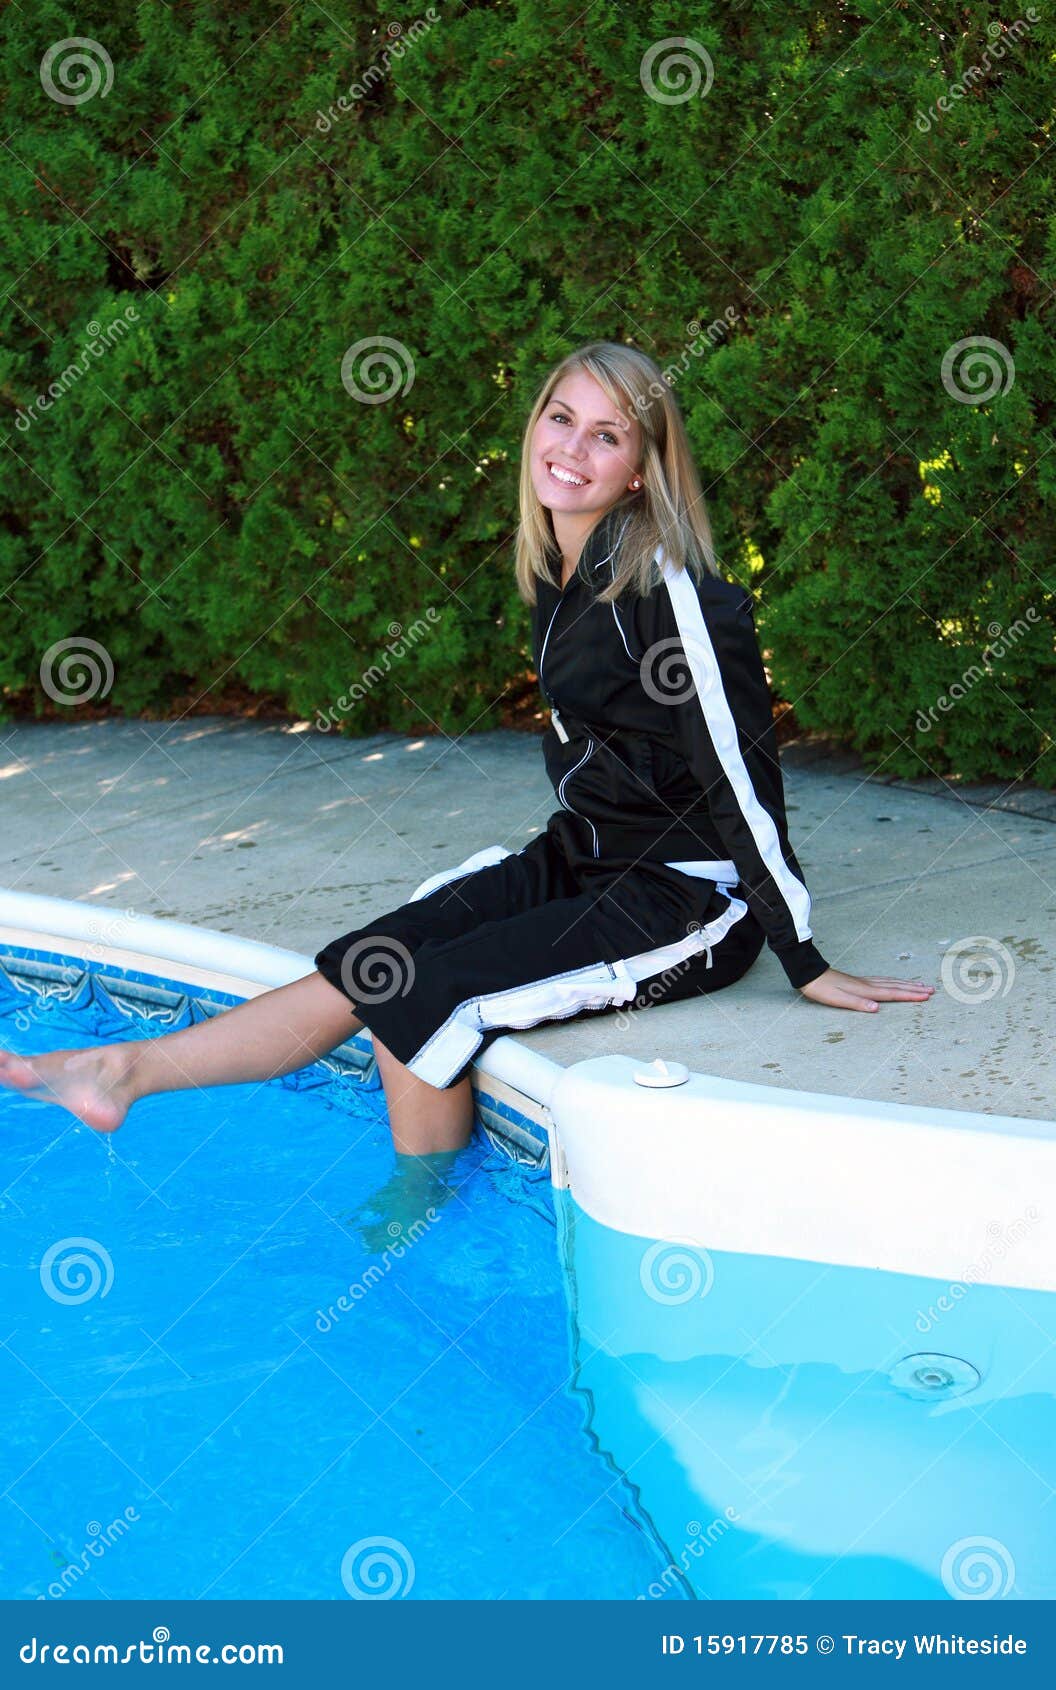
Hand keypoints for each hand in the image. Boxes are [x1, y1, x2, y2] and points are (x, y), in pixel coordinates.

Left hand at [797, 969, 934, 1011]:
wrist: (809, 973)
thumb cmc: (822, 989)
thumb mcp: (837, 999)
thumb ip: (857, 1004)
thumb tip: (877, 1008)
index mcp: (865, 991)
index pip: (892, 994)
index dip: (910, 996)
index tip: (926, 996)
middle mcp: (867, 984)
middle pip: (896, 986)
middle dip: (914, 989)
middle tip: (932, 991)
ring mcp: (863, 981)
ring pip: (890, 982)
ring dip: (906, 984)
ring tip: (920, 985)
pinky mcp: (858, 981)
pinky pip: (883, 981)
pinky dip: (893, 982)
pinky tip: (894, 982)